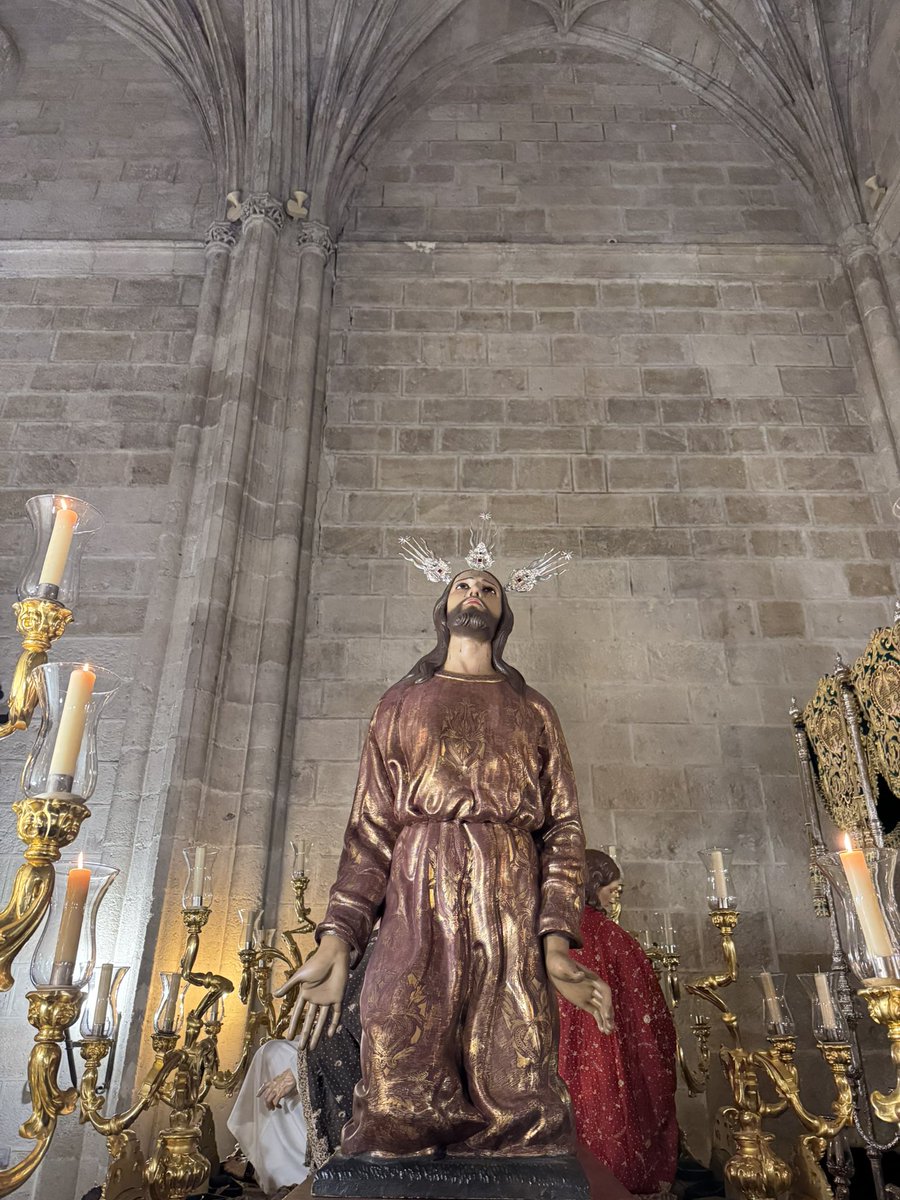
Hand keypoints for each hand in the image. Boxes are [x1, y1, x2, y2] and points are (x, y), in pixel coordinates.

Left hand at [257, 1068, 296, 1109]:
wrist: (292, 1075)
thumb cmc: (289, 1076)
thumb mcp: (281, 1078)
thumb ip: (277, 1082)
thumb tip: (278, 1085)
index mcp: (272, 1082)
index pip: (264, 1087)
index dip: (260, 1092)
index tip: (257, 1096)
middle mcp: (272, 1086)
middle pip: (265, 1097)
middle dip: (266, 1104)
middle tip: (269, 1107)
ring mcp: (275, 1090)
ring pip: (268, 1101)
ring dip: (270, 1106)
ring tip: (273, 1109)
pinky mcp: (279, 1094)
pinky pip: (275, 1102)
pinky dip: (276, 1106)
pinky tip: (279, 1106)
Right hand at [274, 934, 350, 1049]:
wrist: (334, 956)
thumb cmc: (316, 963)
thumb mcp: (300, 975)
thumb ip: (289, 986)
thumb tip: (275, 996)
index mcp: (306, 993)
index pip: (298, 1013)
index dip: (294, 1025)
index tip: (288, 1037)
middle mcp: (316, 999)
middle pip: (310, 1020)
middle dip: (305, 1034)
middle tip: (300, 1048)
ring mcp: (327, 1000)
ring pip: (322, 1021)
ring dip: (317, 1033)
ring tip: (312, 1047)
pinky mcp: (338, 999)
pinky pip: (336, 1015)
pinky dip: (333, 1025)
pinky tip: (329, 1035)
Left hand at [544, 935, 613, 1034]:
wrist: (553, 966)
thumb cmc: (559, 963)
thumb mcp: (564, 966)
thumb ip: (572, 972)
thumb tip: (581, 975)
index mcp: (592, 978)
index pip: (605, 990)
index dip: (607, 1002)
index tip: (607, 1013)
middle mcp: (593, 987)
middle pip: (605, 1001)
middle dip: (608, 1013)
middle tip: (609, 1026)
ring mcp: (589, 995)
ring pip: (601, 1008)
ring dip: (606, 1020)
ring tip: (608, 1032)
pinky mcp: (583, 1001)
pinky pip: (594, 1011)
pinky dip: (599, 1020)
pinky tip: (602, 1029)